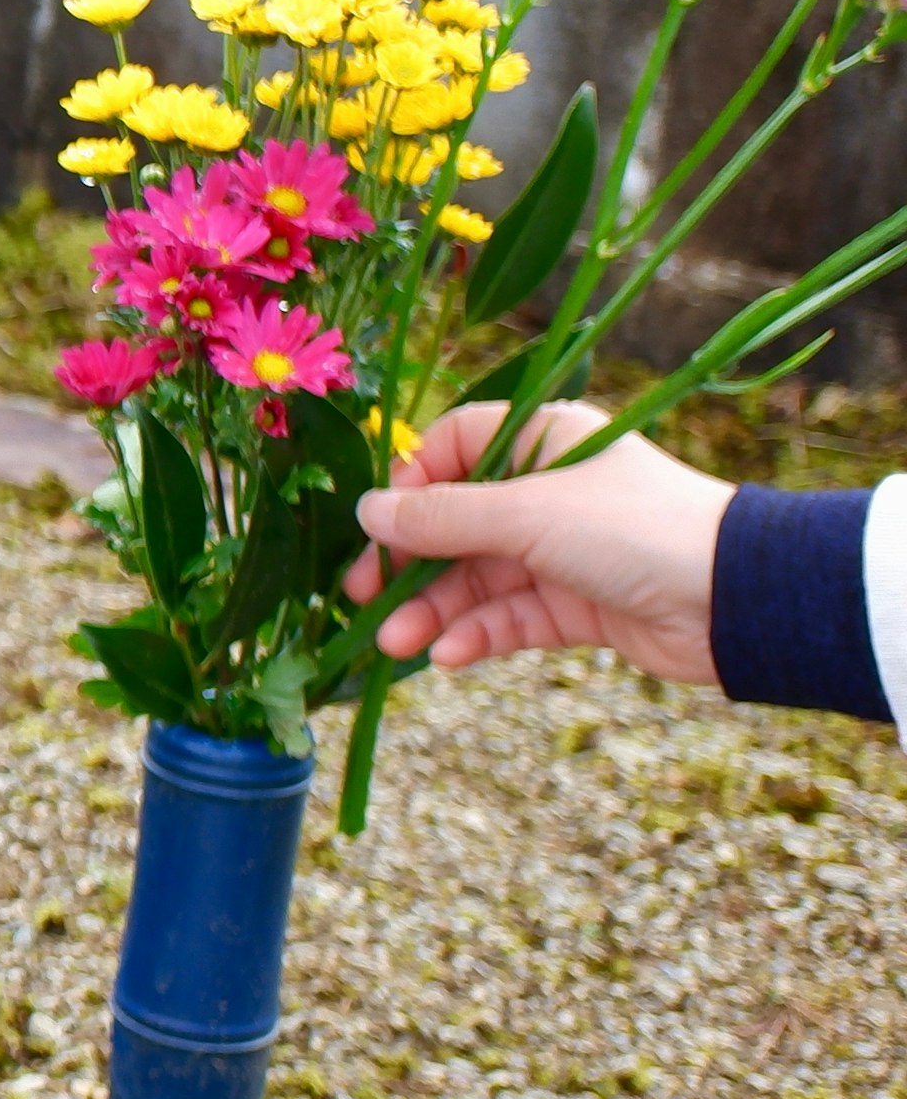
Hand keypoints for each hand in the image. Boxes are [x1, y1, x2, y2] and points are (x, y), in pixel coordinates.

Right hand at [338, 402, 731, 687]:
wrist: (737, 601)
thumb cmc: (632, 529)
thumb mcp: (527, 514)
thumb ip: (442, 518)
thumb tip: (365, 512)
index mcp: (541, 442)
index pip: (453, 448)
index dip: (412, 485)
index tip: (380, 524)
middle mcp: (547, 492)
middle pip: (454, 524)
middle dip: (408, 563)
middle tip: (361, 597)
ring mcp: (560, 552)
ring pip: (475, 579)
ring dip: (431, 610)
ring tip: (394, 643)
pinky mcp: (575, 607)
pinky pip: (509, 618)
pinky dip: (476, 636)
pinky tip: (448, 656)